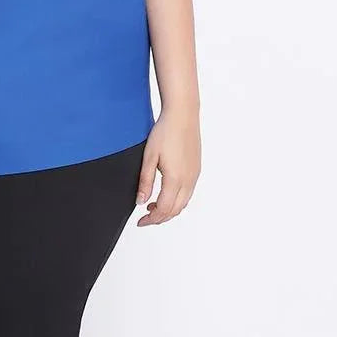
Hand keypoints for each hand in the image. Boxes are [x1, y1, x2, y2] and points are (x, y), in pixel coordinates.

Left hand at [134, 107, 199, 225]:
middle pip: (175, 210)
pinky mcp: (196, 169)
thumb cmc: (165, 132)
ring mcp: (194, 175)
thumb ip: (145, 181)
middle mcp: (188, 179)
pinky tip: (165, 194)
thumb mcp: (149, 157)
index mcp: (175, 179)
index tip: (140, 221)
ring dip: (169, 209)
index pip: (163, 209)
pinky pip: (188, 193)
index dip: (151, 219)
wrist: (183, 115)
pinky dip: (177, 200)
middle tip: (145, 218)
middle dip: (160, 218)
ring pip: (183, 203)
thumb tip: (140, 201)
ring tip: (152, 207)